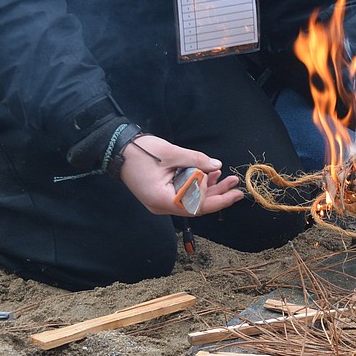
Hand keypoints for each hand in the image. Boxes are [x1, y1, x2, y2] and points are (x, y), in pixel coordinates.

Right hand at [117, 133, 241, 217]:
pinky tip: (210, 174)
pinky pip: (183, 193)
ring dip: (209, 189)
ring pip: (191, 199)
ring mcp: (161, 200)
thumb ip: (196, 160)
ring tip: (228, 179)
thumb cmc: (141, 151)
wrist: (117, 148)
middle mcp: (162, 205)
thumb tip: (217, 166)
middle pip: (195, 206)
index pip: (195, 207)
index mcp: (162, 200)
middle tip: (237, 189)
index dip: (216, 200)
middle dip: (217, 196)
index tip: (232, 193)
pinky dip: (197, 184)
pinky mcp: (162, 193)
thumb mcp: (172, 153)